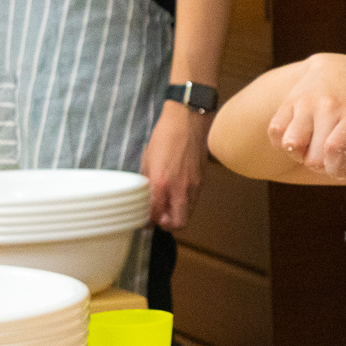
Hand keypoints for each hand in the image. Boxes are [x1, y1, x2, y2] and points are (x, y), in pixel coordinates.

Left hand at [141, 102, 207, 229]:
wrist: (189, 120)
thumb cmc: (166, 135)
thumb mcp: (148, 159)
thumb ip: (147, 182)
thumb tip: (145, 196)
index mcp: (161, 182)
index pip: (154, 215)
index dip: (146, 222)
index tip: (143, 220)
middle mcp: (179, 188)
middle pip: (177, 223)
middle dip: (166, 225)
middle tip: (157, 218)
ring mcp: (193, 186)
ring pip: (187, 214)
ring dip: (176, 215)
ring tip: (166, 206)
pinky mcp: (201, 181)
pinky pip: (193, 201)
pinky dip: (184, 204)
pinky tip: (176, 194)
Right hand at [268, 53, 345, 179]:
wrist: (339, 69)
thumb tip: (340, 170)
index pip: (336, 150)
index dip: (334, 170)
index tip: (337, 169)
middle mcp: (330, 106)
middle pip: (313, 157)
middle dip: (319, 165)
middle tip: (326, 155)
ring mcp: (306, 102)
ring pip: (290, 145)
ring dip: (298, 154)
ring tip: (310, 145)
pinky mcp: (288, 100)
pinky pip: (275, 132)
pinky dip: (282, 142)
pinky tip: (297, 136)